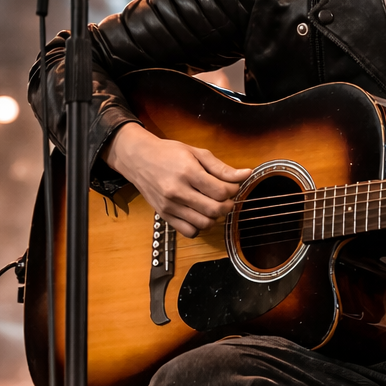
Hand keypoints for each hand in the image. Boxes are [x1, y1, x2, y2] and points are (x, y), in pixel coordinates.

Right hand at [104, 123, 250, 237]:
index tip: (231, 187)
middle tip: (226, 198)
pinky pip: (189, 231)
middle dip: (227, 205)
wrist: (138, 158)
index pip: (220, 191)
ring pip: (204, 223)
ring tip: (212, 205)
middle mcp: (178, 191)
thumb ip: (221, 167)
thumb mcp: (196, 153)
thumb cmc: (168, 153)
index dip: (233, 191)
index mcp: (188, 172)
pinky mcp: (164, 215)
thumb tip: (246, 174)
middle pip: (214, 209)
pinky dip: (199, 227)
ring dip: (215, 217)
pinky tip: (199, 214)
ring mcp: (170, 205)